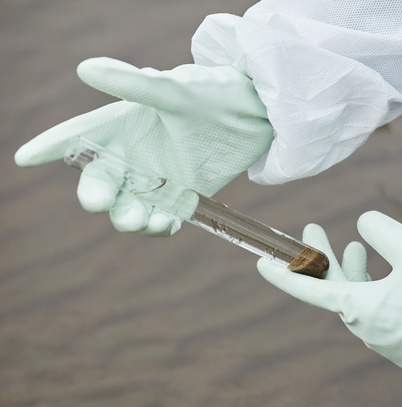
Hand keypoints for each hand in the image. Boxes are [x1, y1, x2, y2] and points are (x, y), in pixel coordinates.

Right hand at [15, 57, 272, 235]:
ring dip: (128, 217)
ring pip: (127, 206)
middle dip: (95, 195)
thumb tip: (85, 68)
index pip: (79, 136)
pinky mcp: (183, 196)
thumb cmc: (213, 95)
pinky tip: (164, 224)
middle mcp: (134, 154)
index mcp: (124, 125)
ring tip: (143, 219)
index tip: (26, 157)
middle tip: (102, 202)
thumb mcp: (174, 90)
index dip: (51, 146)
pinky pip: (161, 219)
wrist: (258, 117)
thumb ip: (133, 84)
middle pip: (99, 182)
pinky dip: (159, 226)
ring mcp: (157, 178)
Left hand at [257, 211, 401, 368]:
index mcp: (357, 308)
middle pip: (335, 287)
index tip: (260, 262)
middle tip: (313, 228)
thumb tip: (364, 223)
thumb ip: (383, 231)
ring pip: (360, 298)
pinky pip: (381, 311)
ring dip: (355, 270)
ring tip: (357, 247)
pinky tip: (393, 275)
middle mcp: (365, 328)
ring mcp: (384, 340)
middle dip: (324, 256)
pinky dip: (379, 288)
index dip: (283, 273)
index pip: (308, 289)